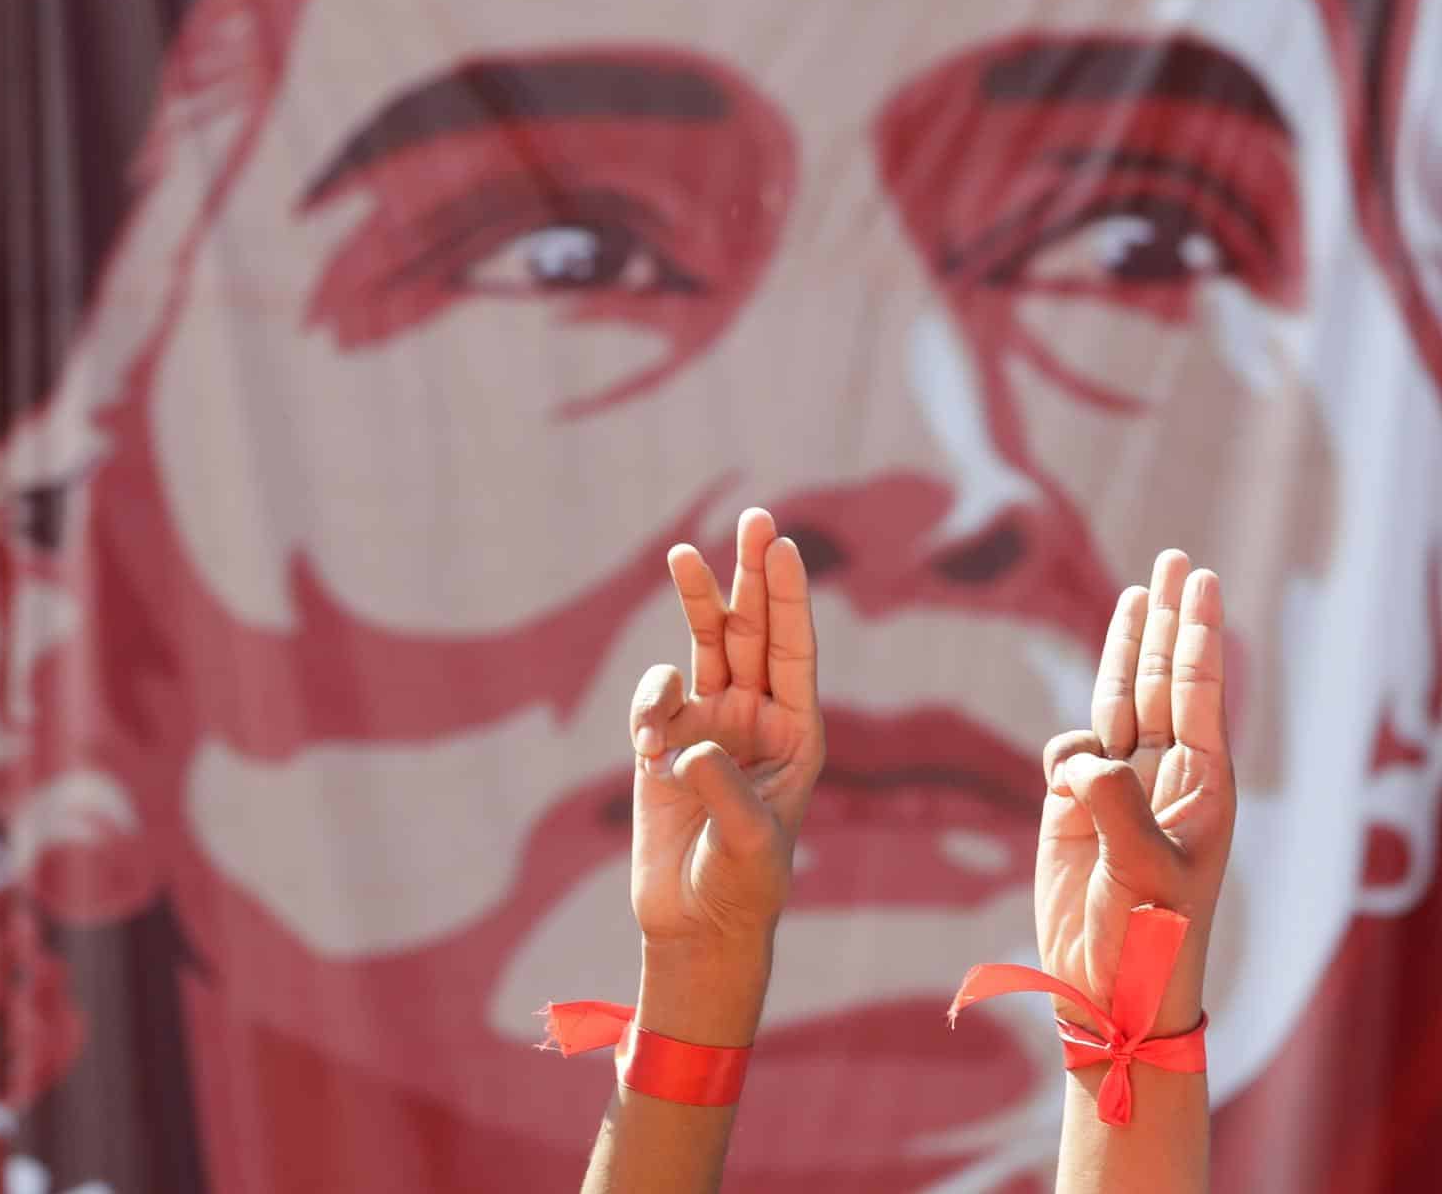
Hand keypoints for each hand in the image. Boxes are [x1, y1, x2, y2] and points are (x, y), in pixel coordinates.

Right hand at [627, 508, 822, 958]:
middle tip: (757, 516)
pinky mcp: (663, 740)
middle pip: (754, 628)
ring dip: (697, 598)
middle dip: (752, 573)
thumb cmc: (740, 888)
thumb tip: (690, 743)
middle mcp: (755, 718)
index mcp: (795, 733)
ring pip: (705, 644)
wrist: (695, 925)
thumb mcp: (747, 846)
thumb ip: (725, 792)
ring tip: (682, 554)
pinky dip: (647, 704)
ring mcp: (709, 724)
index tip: (784, 547)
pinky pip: (656, 696)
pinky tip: (648, 747)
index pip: (793, 649)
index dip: (789, 597)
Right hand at [1034, 551, 1235, 1038]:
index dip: (1195, 631)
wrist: (1112, 995)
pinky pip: (1068, 756)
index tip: (1200, 579)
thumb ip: (1115, 802)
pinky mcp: (1075, 810)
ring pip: (1120, 702)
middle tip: (1176, 560)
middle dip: (1167, 619)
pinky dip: (1067, 753)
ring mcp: (1120, 791)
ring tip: (1138, 595)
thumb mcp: (1145, 873)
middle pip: (1166, 678)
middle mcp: (1166, 779)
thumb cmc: (1152, 941)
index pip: (1197, 690)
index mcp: (1203, 788)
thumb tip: (1086, 755)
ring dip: (1126, 649)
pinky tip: (1073, 778)